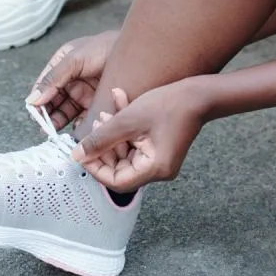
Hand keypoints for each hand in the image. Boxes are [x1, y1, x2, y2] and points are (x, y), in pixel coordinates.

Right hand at [26, 30, 119, 129]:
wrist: (136, 52)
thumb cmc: (103, 48)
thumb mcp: (74, 60)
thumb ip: (53, 79)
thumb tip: (32, 99)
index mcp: (61, 68)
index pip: (43, 88)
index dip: (37, 102)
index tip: (35, 115)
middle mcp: (70, 82)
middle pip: (53, 104)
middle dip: (48, 116)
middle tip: (46, 129)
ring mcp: (84, 94)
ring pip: (67, 114)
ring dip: (60, 124)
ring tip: (57, 134)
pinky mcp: (96, 106)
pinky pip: (83, 120)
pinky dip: (78, 128)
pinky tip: (76, 132)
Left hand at [71, 79, 209, 191]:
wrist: (198, 93)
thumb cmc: (168, 106)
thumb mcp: (127, 121)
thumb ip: (100, 139)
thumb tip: (78, 155)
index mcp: (154, 169)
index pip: (116, 181)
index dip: (96, 168)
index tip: (82, 152)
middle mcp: (157, 170)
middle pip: (119, 167)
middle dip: (104, 146)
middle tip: (94, 126)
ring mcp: (159, 158)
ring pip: (125, 151)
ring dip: (112, 133)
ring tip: (104, 113)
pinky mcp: (159, 146)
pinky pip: (135, 141)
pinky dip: (125, 127)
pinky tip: (118, 102)